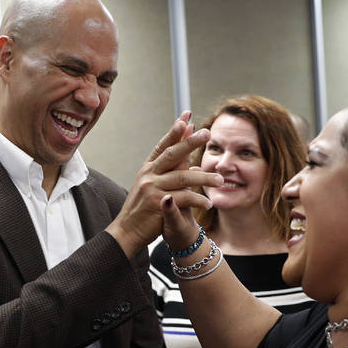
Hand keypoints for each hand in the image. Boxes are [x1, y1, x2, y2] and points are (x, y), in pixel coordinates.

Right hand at [106, 113, 221, 257]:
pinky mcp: (158, 204)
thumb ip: (174, 176)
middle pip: (172, 154)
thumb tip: (195, 167)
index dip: (175, 131)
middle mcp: (149, 175)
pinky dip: (198, 201)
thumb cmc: (143, 210)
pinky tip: (209, 203)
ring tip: (220, 179)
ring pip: (183, 178)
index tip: (186, 117)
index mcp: (148, 168)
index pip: (163, 145)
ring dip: (204, 178)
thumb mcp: (155, 188)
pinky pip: (183, 199)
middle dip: (190, 142)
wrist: (127, 231)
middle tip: (207, 133)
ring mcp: (152, 188)